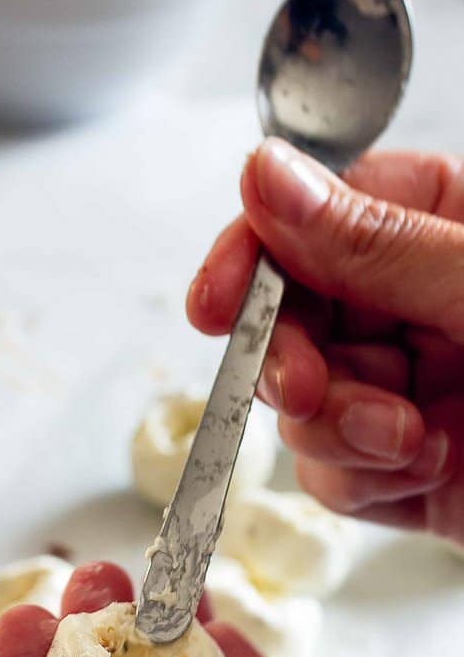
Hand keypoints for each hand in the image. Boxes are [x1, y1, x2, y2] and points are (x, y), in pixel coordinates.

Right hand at [187, 141, 463, 542]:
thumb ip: (382, 244)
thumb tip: (267, 177)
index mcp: (450, 225)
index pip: (316, 214)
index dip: (253, 254)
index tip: (217, 301)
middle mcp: (419, 304)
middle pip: (292, 316)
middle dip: (291, 360)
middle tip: (304, 388)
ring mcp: (410, 389)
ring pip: (301, 405)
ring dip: (338, 429)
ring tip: (411, 442)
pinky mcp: (409, 470)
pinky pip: (333, 473)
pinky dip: (362, 479)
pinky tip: (422, 471)